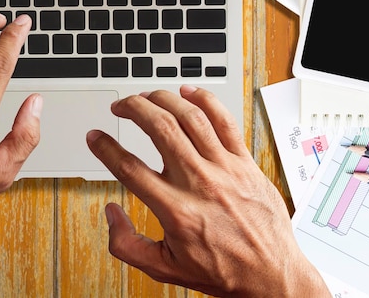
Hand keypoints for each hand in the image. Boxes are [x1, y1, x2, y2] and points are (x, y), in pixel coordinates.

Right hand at [86, 86, 329, 297]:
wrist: (273, 275)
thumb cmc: (224, 271)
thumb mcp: (165, 268)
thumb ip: (127, 245)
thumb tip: (111, 214)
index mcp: (176, 211)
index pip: (130, 168)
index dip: (105, 148)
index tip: (95, 137)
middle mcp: (199, 183)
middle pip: (160, 129)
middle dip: (133, 108)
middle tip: (121, 106)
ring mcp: (225, 169)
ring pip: (190, 118)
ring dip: (163, 100)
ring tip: (147, 97)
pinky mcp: (245, 162)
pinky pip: (225, 121)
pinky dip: (205, 100)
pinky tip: (188, 93)